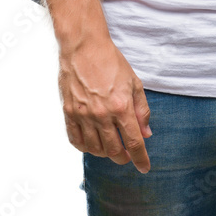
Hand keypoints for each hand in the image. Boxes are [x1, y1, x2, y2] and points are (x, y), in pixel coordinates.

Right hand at [58, 33, 152, 172]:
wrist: (84, 47)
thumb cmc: (112, 62)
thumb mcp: (134, 82)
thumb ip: (141, 109)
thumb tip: (146, 133)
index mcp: (121, 106)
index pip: (134, 142)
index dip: (141, 159)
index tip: (145, 168)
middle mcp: (102, 114)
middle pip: (114, 151)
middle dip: (124, 158)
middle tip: (128, 156)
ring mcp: (83, 115)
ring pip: (95, 149)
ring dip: (106, 154)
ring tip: (111, 147)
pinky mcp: (68, 113)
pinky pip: (76, 141)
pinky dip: (86, 148)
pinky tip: (92, 144)